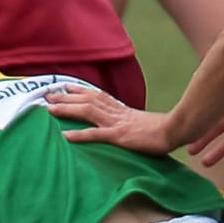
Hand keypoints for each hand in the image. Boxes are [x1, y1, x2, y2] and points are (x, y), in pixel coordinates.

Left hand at [44, 82, 180, 156]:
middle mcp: (117, 113)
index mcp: (123, 109)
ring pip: (87, 112)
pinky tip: (65, 136)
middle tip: (47, 94)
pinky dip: (80, 134)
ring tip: (49, 109)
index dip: (81, 90)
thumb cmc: (165, 129)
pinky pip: (96, 135)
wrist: (177, 130)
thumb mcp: (146, 123)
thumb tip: (130, 125)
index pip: (98, 95)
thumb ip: (134, 122)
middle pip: (87, 101)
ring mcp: (117, 123)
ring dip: (67, 110)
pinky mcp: (119, 136)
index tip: (66, 86)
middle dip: (66, 98)